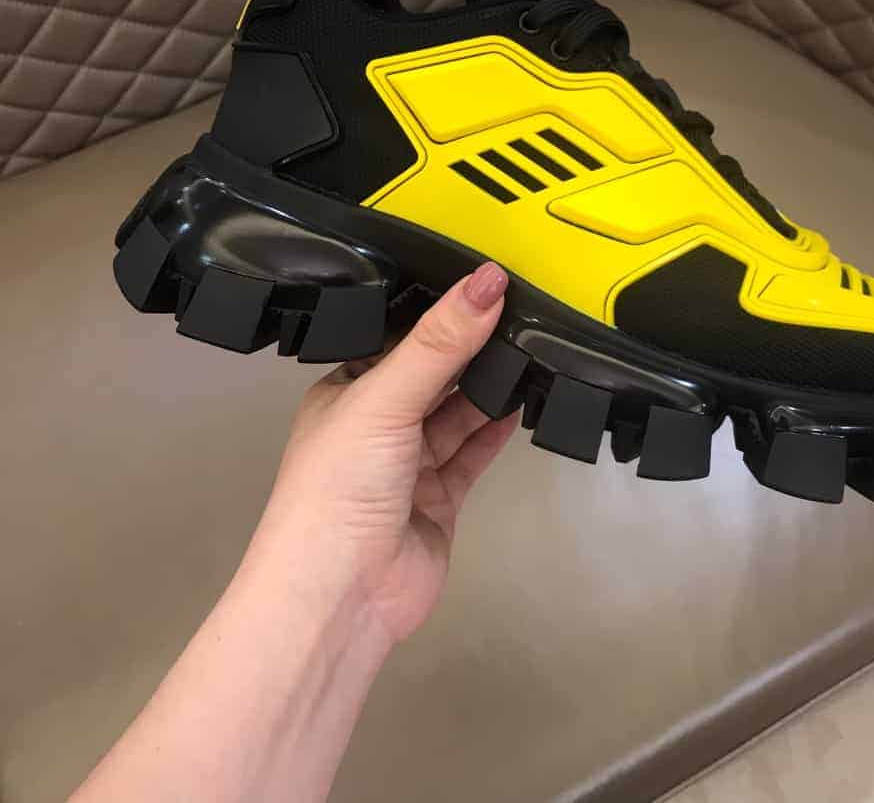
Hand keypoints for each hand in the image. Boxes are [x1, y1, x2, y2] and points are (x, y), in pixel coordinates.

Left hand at [254, 261, 517, 644]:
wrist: (341, 596)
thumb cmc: (340, 486)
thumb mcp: (386, 399)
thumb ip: (440, 343)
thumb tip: (488, 281)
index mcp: (346, 392)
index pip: (396, 339)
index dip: (436, 313)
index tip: (481, 282)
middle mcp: (376, 425)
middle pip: (432, 375)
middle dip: (469, 349)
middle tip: (519, 311)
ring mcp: (408, 464)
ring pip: (456, 414)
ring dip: (487, 388)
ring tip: (529, 351)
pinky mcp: (440, 498)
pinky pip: (471, 454)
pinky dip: (493, 432)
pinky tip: (518, 405)